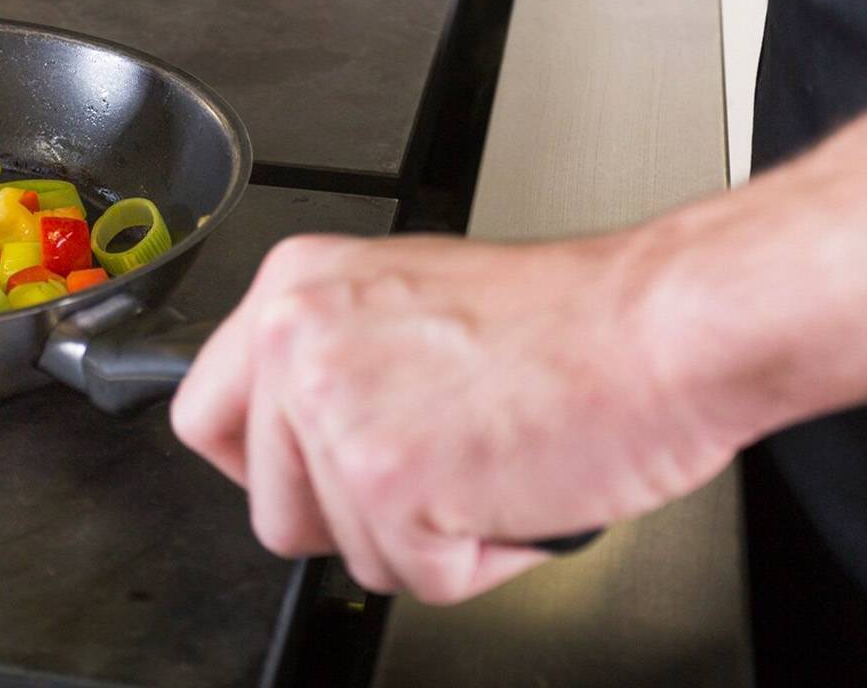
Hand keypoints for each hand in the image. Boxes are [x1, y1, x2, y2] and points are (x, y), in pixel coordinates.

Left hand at [171, 231, 743, 602]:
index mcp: (295, 288)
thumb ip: (333, 355)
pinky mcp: (390, 484)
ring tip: (486, 462)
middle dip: (354, 515)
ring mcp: (338, 413)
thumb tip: (295, 430)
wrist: (661, 328)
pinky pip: (414, 578)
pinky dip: (476, 559)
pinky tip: (511, 491)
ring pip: (343, 550)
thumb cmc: (569, 319)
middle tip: (434, 470)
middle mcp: (298, 341)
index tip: (306, 474)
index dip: (260, 467)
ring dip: (424, 534)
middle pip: (272, 506)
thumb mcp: (406, 297)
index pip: (205, 413)